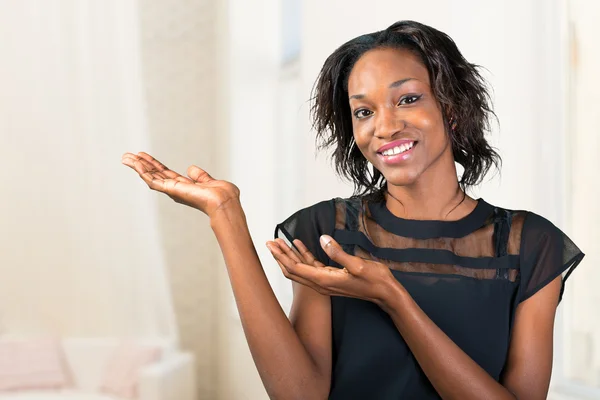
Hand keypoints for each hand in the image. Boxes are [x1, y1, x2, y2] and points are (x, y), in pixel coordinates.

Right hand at [121, 152, 239, 217]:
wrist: (224, 201)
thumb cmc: (223, 195)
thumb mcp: (209, 181)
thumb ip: (200, 176)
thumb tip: (191, 169)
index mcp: (184, 186)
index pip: (165, 173)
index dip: (154, 164)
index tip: (143, 156)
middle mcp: (176, 189)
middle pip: (154, 174)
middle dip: (141, 164)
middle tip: (127, 155)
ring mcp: (172, 190)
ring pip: (150, 177)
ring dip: (138, 167)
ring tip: (126, 157)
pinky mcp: (171, 190)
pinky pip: (153, 180)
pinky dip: (143, 172)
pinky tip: (135, 163)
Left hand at [266, 236, 399, 307]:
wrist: (385, 293)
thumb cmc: (374, 280)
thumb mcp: (357, 265)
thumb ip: (338, 253)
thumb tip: (322, 239)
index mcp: (324, 280)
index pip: (295, 268)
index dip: (282, 256)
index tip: (272, 245)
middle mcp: (321, 283)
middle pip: (293, 269)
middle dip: (280, 256)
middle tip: (270, 242)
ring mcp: (325, 282)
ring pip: (301, 268)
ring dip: (289, 255)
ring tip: (280, 242)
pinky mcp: (330, 278)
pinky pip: (311, 267)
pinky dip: (303, 256)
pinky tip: (299, 245)